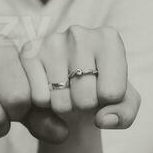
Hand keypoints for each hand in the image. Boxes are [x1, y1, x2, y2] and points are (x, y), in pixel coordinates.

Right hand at [20, 26, 141, 136]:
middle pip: (86, 98)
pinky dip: (46, 105)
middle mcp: (79, 33)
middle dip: (85, 106)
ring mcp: (51, 41)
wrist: (72, 86)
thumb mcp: (124, 105)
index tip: (104, 89)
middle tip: (82, 92)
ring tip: (67, 91)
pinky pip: (39, 99)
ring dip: (65, 107)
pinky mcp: (28, 54)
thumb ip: (124, 115)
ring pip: (61, 102)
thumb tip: (103, 119)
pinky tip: (50, 90)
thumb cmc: (101, 91)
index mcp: (109, 39)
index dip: (108, 103)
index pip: (112, 93)